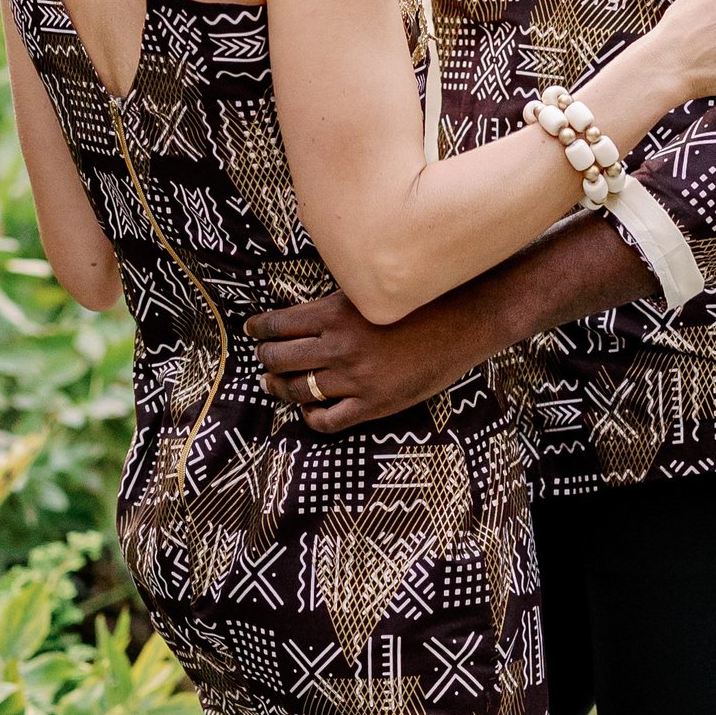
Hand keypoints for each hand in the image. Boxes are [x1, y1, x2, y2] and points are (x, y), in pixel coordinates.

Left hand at [247, 285, 491, 431]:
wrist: (462, 323)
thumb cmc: (418, 302)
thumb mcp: (369, 294)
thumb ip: (335, 305)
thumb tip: (300, 313)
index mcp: (334, 314)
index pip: (278, 324)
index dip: (259, 328)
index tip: (252, 330)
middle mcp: (338, 347)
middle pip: (279, 357)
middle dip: (264, 358)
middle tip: (262, 358)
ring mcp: (354, 379)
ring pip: (296, 389)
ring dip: (278, 387)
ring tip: (273, 385)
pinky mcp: (372, 405)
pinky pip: (327, 420)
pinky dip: (310, 416)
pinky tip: (308, 409)